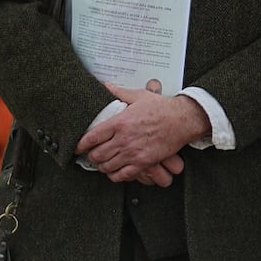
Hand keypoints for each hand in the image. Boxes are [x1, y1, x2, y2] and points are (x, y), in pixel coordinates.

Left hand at [76, 82, 208, 182]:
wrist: (183, 120)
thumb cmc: (162, 108)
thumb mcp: (138, 95)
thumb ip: (119, 92)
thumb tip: (106, 85)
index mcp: (119, 123)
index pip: (91, 137)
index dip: (81, 145)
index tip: (78, 147)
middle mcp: (123, 139)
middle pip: (97, 155)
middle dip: (91, 156)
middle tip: (92, 155)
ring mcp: (133, 153)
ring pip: (107, 166)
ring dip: (102, 166)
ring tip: (102, 163)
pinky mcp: (144, 163)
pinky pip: (122, 175)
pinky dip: (115, 175)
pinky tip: (115, 171)